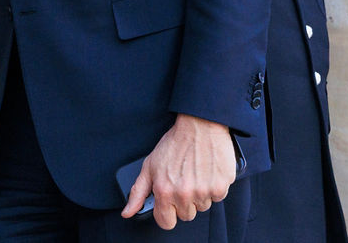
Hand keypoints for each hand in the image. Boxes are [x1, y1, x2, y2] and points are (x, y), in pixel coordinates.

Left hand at [120, 114, 235, 229]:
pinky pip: (217, 197)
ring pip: (202, 206)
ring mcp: (203, 191)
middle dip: (184, 201)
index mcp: (164, 191)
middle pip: (186, 215)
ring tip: (194, 173)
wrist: (199, 125)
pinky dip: (213, 186)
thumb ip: (137, 192)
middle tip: (182, 180)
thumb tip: (127, 212)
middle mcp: (184, 194)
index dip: (167, 213)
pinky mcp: (220, 186)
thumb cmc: (174, 143)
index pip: (166, 222)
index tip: (169, 204)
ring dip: (199, 194)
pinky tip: (206, 171)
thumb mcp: (149, 166)